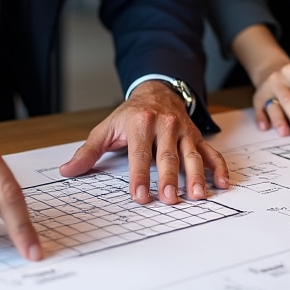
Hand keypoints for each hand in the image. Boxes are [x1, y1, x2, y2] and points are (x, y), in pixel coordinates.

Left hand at [58, 81, 229, 203]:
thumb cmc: (130, 114)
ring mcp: (183, 131)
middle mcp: (164, 126)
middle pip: (167, 155)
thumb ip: (88, 152)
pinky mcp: (196, 137)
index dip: (139, 175)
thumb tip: (67, 171)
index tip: (139, 195)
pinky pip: (211, 152)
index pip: (138, 153)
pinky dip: (219, 168)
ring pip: (191, 155)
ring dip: (195, 176)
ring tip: (197, 195)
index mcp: (140, 123)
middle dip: (169, 178)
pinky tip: (222, 184)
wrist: (157, 90)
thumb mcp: (107, 128)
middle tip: (170, 199)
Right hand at [252, 59, 289, 136]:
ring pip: (273, 105)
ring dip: (279, 120)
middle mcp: (279, 78)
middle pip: (289, 100)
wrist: (270, 69)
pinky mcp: (257, 97)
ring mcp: (266, 87)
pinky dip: (262, 119)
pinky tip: (265, 127)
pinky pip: (258, 109)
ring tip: (285, 133)